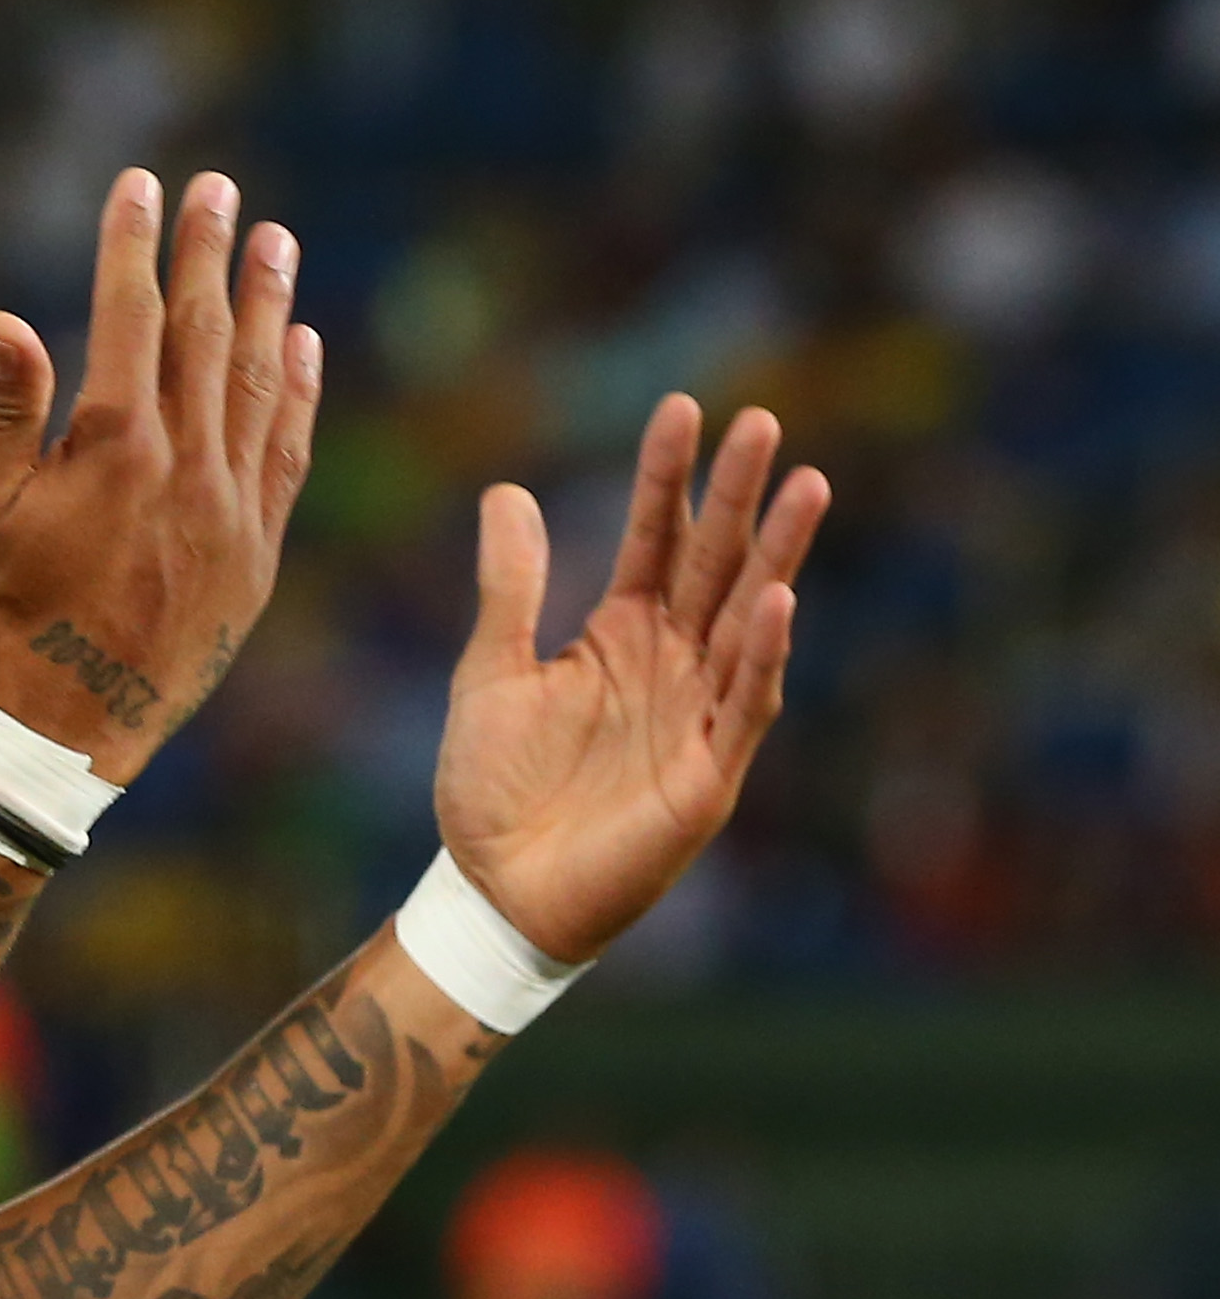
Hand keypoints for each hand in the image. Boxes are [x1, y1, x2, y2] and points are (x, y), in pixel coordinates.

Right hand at [0, 168, 323, 782]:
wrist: (60, 741)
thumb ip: (6, 412)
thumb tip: (5, 316)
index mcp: (113, 450)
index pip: (130, 318)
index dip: (134, 245)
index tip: (143, 185)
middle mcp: (186, 470)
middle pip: (204, 336)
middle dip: (208, 254)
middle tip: (220, 187)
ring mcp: (231, 514)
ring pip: (259, 384)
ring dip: (268, 305)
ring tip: (275, 240)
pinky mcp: (255, 559)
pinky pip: (287, 455)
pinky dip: (299, 394)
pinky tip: (303, 345)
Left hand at [435, 395, 831, 961]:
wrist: (496, 891)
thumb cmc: (494, 790)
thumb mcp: (490, 674)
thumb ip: (509, 589)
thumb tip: (507, 489)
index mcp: (621, 633)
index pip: (653, 537)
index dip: (666, 477)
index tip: (681, 407)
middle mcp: (671, 662)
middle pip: (714, 562)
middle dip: (739, 495)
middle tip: (764, 421)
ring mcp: (697, 713)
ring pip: (746, 618)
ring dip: (777, 555)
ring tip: (808, 484)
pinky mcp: (708, 773)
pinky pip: (743, 702)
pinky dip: (760, 652)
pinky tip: (776, 598)